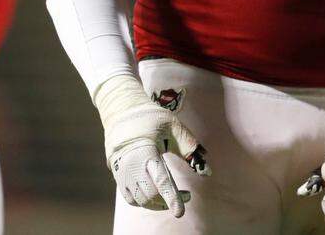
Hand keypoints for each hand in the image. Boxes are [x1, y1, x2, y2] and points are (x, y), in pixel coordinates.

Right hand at [96, 76, 209, 217]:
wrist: (121, 111)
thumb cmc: (150, 117)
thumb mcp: (173, 125)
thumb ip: (190, 146)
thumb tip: (206, 170)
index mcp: (146, 150)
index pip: (160, 180)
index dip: (171, 198)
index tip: (180, 212)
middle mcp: (130, 164)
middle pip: (150, 195)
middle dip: (169, 201)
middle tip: (187, 196)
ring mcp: (121, 171)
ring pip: (140, 200)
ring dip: (158, 203)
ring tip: (173, 195)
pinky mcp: (117, 175)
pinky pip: (131, 198)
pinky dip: (145, 201)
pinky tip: (157, 193)